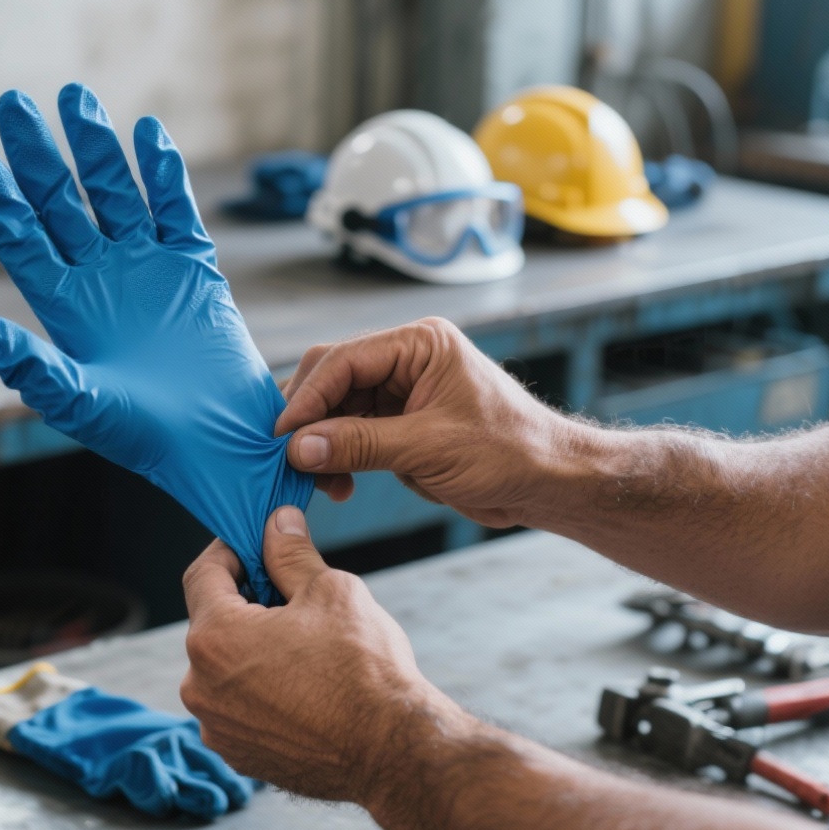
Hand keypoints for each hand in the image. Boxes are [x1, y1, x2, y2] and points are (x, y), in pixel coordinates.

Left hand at [0, 86, 311, 603]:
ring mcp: (148, 269)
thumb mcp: (79, 405)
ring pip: (115, 195)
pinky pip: (175, 211)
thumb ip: (32, 368)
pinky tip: (147, 135)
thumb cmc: (145, 435)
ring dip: (97, 150)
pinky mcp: (194, 269)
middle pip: (61, 204)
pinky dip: (163, 174)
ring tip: (75, 99)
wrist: (217, 441)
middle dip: (37, 156)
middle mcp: (101, 279)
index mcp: (66, 308)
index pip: (22, 242)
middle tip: (13, 105)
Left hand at [180, 506, 453, 802]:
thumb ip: (291, 553)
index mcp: (214, 637)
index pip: (202, 574)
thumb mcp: (330, 591)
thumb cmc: (363, 669)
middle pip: (214, 624)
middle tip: (294, 597)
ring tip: (307, 649)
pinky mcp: (238, 754)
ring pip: (226, 668)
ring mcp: (217, 726)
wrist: (393, 752)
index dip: (230, 550)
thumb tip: (278, 523)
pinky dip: (261, 690)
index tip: (256, 543)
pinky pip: (239, 706)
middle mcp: (200, 686)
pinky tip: (306, 688)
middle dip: (247, 603)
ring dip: (253, 650)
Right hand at [275, 316, 573, 528]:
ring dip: (321, 445)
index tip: (280, 435)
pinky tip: (337, 485)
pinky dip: (338, 458)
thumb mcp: (429, 448)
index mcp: (419, 344)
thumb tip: (299, 447)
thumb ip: (360, 444)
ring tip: (318, 482)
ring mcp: (401, 391)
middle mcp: (406, 360)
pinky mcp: (400, 424)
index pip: (343, 360)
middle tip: (288, 459)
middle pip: (332, 379)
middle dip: (309, 420)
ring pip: (336, 410)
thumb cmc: (508, 452)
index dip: (307, 397)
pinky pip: (351, 434)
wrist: (547, 483)